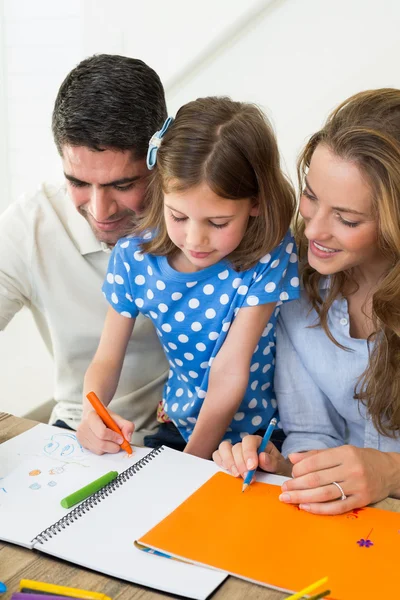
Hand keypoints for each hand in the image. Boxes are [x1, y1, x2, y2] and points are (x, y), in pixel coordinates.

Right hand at [76, 409, 133, 454]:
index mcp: (91, 416)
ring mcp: (81, 436)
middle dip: (113, 445)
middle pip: (101, 444)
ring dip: (109, 448)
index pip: (102, 432)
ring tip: (112, 440)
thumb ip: (127, 426)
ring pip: (99, 450)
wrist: (94, 414)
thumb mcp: (117, 418)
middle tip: (119, 442)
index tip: (121, 438)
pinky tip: (105, 441)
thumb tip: (127, 438)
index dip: (114, 437)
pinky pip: (96, 452)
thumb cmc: (105, 416)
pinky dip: (104, 449)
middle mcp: (83, 426)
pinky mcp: (81, 443)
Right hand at [212, 434, 291, 478]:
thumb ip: (273, 462)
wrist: (274, 477)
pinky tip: (229, 472)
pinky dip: (221, 463)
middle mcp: (245, 445)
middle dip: (240, 463)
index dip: (248, 452)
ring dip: (229, 463)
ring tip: (237, 476)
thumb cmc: (277, 470)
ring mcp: (234, 451)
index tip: (252, 467)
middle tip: (246, 477)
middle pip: (236, 447)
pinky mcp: (227, 459)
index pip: (249, 440)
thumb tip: (262, 457)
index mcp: (258, 442)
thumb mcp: (280, 467)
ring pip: (224, 449)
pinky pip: (217, 456)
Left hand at [279, 445, 398, 514]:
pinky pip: (337, 507)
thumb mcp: (340, 451)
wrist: (389, 471)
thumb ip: (315, 455)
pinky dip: (320, 509)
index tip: (290, 474)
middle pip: (317, 479)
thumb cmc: (360, 459)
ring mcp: (357, 486)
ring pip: (325, 494)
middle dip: (296, 485)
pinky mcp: (362, 501)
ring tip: (289, 498)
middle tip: (283, 489)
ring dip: (303, 497)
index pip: (315, 462)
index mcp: (344, 453)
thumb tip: (292, 458)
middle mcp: (351, 469)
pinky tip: (305, 508)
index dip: (299, 469)